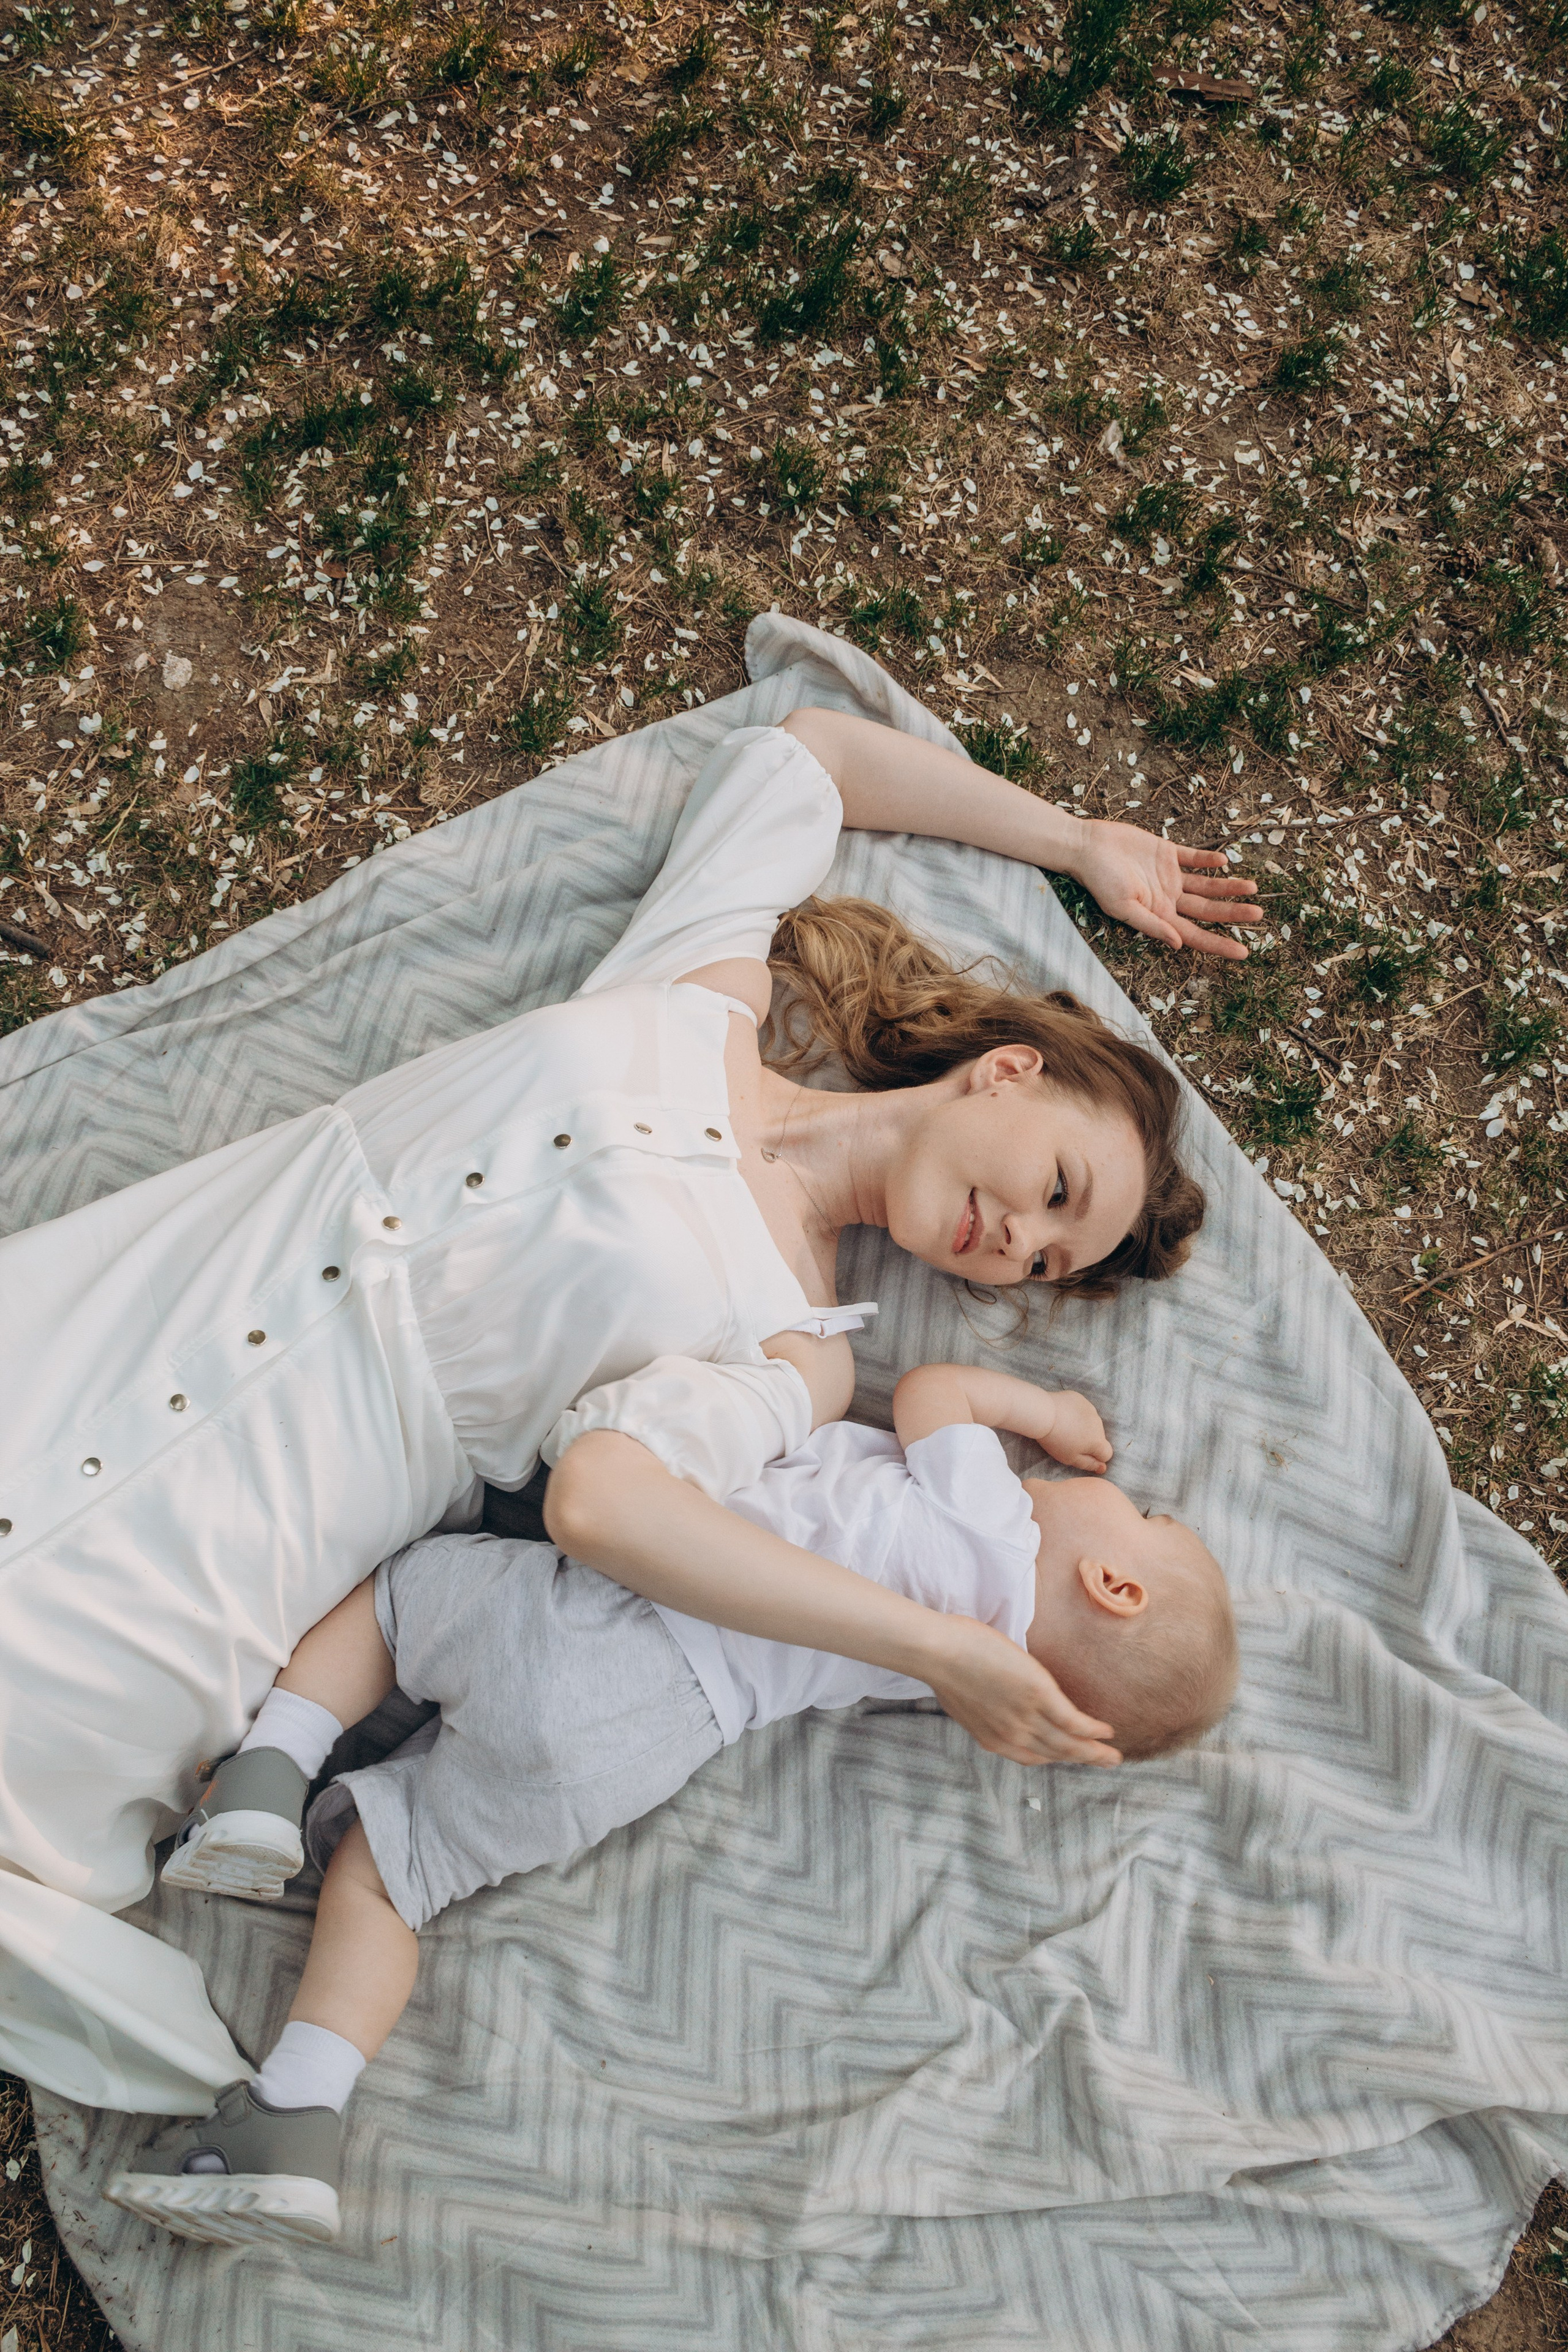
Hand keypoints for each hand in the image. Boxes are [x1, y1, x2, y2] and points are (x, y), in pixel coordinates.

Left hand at [920, 1616, 1120, 1766]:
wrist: (939, 1653)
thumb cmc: (945, 1665)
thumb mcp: (966, 1700)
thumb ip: (986, 1708)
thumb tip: (994, 1701)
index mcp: (993, 1738)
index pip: (1031, 1755)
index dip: (1054, 1757)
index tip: (1068, 1754)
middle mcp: (1012, 1736)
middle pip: (1056, 1753)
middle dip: (1083, 1759)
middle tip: (1107, 1762)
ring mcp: (1026, 1717)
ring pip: (1068, 1743)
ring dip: (1094, 1751)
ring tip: (1113, 1755)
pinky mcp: (1039, 1696)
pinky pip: (1073, 1720)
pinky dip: (1092, 1729)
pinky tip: (1106, 1730)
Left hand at [1039, 1389, 1111, 1473]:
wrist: (1043, 1413)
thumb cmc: (1056, 1440)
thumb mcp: (1071, 1458)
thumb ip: (1089, 1464)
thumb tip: (1102, 1467)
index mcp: (1098, 1441)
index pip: (1107, 1454)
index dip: (1096, 1457)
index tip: (1081, 1455)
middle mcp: (1099, 1424)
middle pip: (1099, 1437)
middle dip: (1089, 1441)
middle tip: (1069, 1441)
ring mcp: (1090, 1409)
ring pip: (1091, 1423)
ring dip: (1083, 1427)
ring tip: (1065, 1427)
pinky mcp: (1080, 1399)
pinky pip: (1083, 1410)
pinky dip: (1076, 1414)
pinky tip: (1063, 1415)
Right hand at [1067, 819, 1260, 959]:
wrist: (1087, 846)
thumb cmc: (1099, 880)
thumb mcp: (1123, 907)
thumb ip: (1151, 924)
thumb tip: (1178, 944)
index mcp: (1159, 915)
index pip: (1195, 935)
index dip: (1219, 944)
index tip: (1243, 952)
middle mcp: (1168, 898)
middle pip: (1208, 910)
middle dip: (1233, 913)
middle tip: (1258, 914)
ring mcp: (1169, 876)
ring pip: (1206, 885)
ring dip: (1228, 887)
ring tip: (1252, 887)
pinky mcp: (1166, 853)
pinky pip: (1193, 857)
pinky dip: (1208, 860)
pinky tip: (1224, 861)